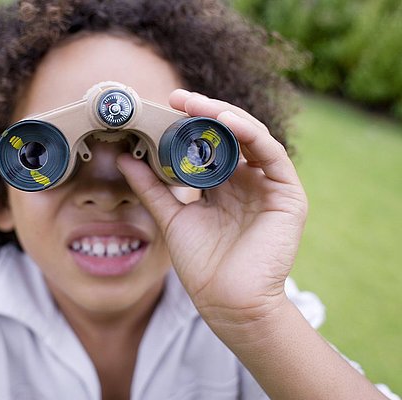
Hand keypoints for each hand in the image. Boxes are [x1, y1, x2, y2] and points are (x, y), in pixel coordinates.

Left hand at [117, 89, 307, 327]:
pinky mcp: (288, 195)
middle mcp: (247, 182)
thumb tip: (124, 158)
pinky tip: (226, 122)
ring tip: (198, 106)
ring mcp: (269, 187)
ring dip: (225, 117)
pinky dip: (250, 134)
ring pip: (251, 139)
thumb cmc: (202, 265)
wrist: (227, 302)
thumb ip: (151, 187)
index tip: (163, 108)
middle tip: (177, 97)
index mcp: (223, 187)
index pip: (207, 146)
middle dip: (204, 114)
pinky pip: (272, 155)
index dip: (188, 126)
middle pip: (228, 136)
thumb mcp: (171, 217)